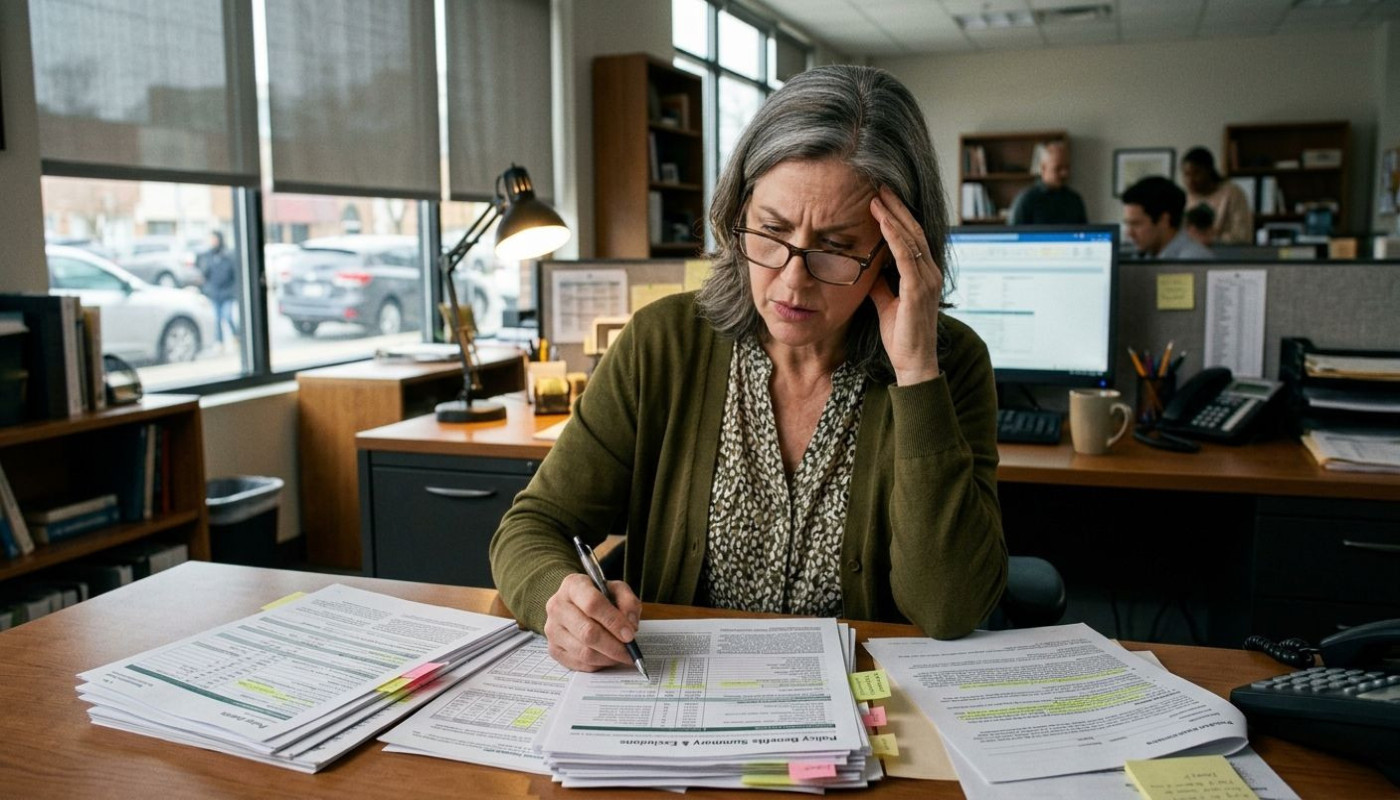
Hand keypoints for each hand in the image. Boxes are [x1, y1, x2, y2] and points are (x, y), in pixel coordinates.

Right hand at [543, 572, 642, 671]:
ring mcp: (552, 629)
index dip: (614, 622)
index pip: (593, 604)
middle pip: (587, 632)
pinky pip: (579, 663)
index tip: (630, 634)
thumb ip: (628, 602)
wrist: (575, 605)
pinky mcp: (553, 649)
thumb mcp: (617, 590)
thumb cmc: (599, 597)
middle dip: (614, 646)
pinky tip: (607, 658)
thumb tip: (630, 626)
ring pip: (584, 652)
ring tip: (621, 656)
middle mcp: (557, 606)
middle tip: (630, 652)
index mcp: (573, 586)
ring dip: (608, 658)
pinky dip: (598, 664)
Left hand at [868, 186, 942, 384]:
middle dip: (896, 207)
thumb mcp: (886, 303)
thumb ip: (881, 284)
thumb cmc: (902, 337)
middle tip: (879, 186)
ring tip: (878, 196)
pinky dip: (894, 237)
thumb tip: (868, 268)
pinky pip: (906, 257)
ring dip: (893, 216)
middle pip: (914, 231)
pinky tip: (883, 221)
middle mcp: (930, 273)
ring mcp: (927, 280)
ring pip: (911, 239)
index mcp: (924, 274)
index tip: (881, 198)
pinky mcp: (919, 290)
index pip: (911, 237)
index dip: (897, 216)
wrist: (913, 363)